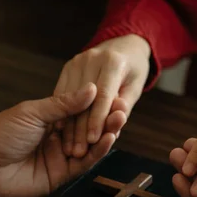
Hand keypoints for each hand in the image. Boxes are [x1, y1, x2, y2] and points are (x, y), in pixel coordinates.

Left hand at [0, 83, 121, 196]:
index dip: (96, 100)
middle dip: (106, 115)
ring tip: (121, 118)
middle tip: (123, 105)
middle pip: (87, 125)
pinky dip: (99, 151)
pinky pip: (85, 162)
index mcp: (46, 118)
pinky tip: (110, 138)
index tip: (113, 90)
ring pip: (90, 143)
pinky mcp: (62, 175)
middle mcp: (56, 136)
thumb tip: (91, 89)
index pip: (77, 107)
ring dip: (107, 131)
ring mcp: (60, 156)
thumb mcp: (31, 113)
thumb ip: (63, 104)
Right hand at [54, 34, 150, 157]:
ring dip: (68, 125)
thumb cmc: (134, 71)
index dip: (97, 120)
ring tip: (69, 147)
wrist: (124, 45)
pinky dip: (62, 113)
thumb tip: (113, 127)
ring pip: (69, 98)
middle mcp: (92, 59)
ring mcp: (77, 61)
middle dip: (80, 128)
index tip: (92, 141)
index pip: (103, 96)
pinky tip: (61, 132)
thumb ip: (123, 107)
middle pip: (83, 99)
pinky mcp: (68, 66)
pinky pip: (62, 93)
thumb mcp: (135, 88)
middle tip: (78, 152)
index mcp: (113, 62)